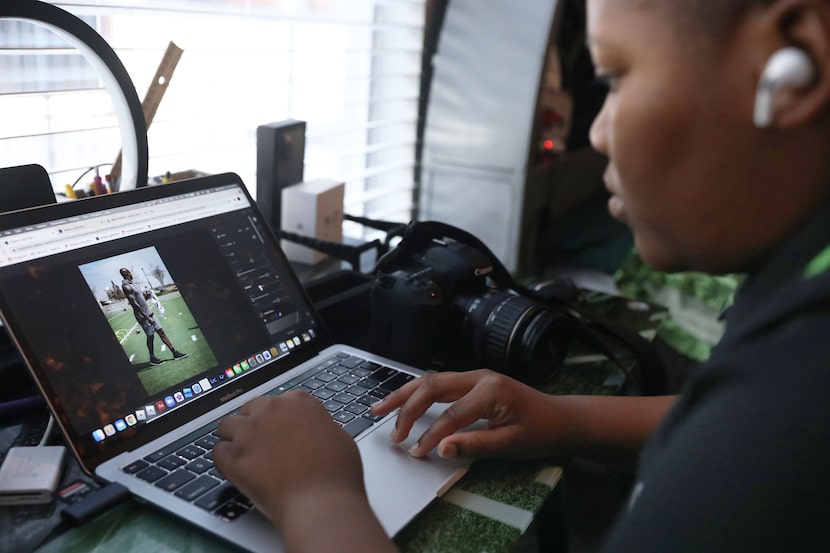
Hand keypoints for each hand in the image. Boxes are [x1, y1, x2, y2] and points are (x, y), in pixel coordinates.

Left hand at [213, 392, 364, 524]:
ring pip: (227, 426)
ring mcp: (249, 433)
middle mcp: (271, 410)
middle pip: (251, 409)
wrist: (320, 502)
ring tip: (246, 456)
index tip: (283, 432)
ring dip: (235, 438)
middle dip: (256, 424)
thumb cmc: (336, 473)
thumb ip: (319, 426)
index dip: (280, 419)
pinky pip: (217, 452)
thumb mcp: (338, 437)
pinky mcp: (233, 458)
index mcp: (298, 402)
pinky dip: (224, 460)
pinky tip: (236, 470)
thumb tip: (314, 431)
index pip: (279, 402)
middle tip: (264, 445)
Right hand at [371, 370, 561, 459]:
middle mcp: (478, 377)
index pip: (450, 415)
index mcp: (490, 390)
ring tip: (379, 408)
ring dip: (404, 395)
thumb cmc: (540, 431)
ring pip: (431, 381)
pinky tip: (403, 401)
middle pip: (432, 387)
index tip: (416, 453)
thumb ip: (475, 445)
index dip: (430, 435)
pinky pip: (439, 383)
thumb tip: (441, 449)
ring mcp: (474, 377)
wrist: (560, 418)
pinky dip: (417, 392)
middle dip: (405, 407)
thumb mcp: (511, 444)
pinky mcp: (472, 382)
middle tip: (390, 430)